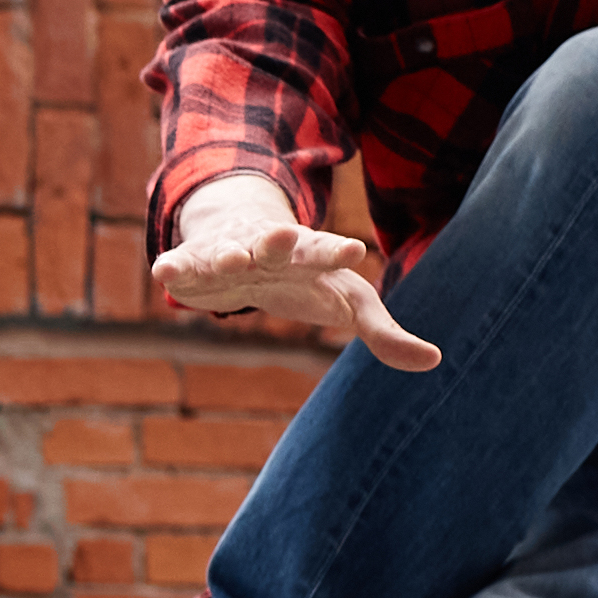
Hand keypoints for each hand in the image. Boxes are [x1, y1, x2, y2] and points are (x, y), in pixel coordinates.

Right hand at [154, 175, 437, 370]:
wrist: (245, 244)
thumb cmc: (307, 280)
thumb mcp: (350, 303)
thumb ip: (386, 333)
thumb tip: (434, 361)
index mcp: (310, 257)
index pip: (327, 252)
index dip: (337, 252)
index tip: (355, 251)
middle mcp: (269, 250)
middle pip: (276, 244)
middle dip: (280, 241)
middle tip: (286, 237)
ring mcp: (230, 253)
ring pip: (227, 252)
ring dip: (227, 255)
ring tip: (227, 261)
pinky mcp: (194, 265)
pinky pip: (183, 266)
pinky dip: (174, 267)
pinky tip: (163, 272)